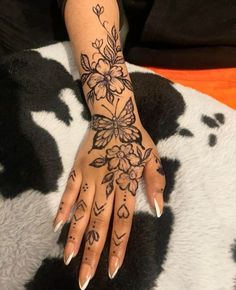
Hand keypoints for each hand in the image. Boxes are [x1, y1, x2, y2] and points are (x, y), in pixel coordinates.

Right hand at [53, 122, 164, 288]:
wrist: (114, 117)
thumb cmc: (136, 139)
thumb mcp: (153, 157)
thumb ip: (156, 183)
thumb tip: (158, 211)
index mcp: (126, 183)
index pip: (122, 221)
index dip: (118, 245)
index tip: (112, 268)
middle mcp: (106, 184)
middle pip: (99, 222)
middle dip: (93, 251)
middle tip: (85, 278)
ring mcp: (90, 176)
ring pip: (81, 211)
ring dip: (74, 235)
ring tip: (68, 258)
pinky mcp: (78, 168)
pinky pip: (69, 191)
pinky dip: (63, 207)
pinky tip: (57, 225)